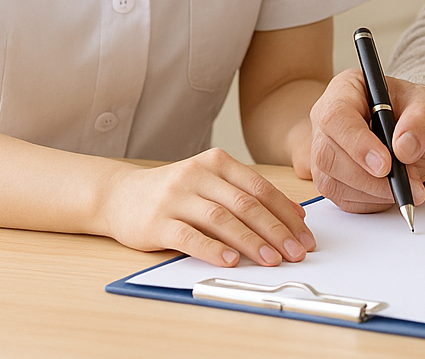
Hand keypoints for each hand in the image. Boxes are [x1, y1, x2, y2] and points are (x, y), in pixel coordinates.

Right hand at [99, 148, 315, 266]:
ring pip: (222, 219)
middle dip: (276, 230)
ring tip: (272, 259)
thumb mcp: (212, 184)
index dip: (286, 214)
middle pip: (245, 204)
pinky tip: (230, 261)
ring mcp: (176, 197)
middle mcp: (198, 175)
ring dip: (251, 242)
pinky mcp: (157, 221)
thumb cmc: (175, 193)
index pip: (260, 188)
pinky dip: (213, 249)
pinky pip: (190, 236)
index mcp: (217, 162)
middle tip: (295, 252)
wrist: (120, 196)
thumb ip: (248, 195)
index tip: (305, 236)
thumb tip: (294, 215)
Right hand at [308, 68, 424, 212]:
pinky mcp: (332, 178)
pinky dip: (370, 202)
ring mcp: (326, 150)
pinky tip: (391, 192)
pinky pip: (341, 199)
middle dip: (367, 178)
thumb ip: (422, 121)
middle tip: (404, 184)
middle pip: (328, 154)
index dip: (357, 144)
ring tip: (406, 186)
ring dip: (372, 193)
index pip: (337, 117)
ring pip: (331, 182)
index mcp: (346, 89)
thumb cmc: (419, 113)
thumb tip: (404, 147)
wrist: (420, 134)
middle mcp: (327, 120)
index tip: (385, 165)